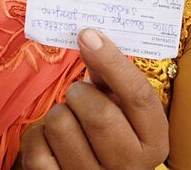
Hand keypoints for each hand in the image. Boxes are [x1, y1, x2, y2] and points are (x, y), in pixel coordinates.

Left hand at [19, 29, 168, 168]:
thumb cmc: (111, 131)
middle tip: (78, 94)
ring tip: (69, 120)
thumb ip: (110, 74)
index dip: (112, 61)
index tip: (88, 34)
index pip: (138, 95)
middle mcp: (129, 166)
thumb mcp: (121, 107)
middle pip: (99, 114)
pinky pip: (37, 148)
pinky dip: (37, 134)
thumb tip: (89, 37)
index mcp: (153, 141)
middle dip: (80, 93)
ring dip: (58, 113)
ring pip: (62, 126)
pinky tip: (51, 138)